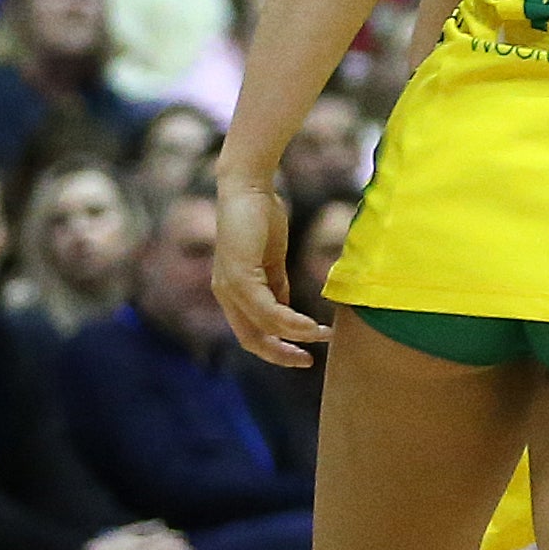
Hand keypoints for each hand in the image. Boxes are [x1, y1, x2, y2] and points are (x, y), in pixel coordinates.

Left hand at [212, 179, 324, 365]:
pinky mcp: (239, 276)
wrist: (249, 188)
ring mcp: (230, 287)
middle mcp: (226, 294)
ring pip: (263, 326)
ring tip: (323, 335)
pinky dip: (290, 321)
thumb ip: (277, 287)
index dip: (276, 348)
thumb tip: (288, 314)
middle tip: (308, 361)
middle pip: (250, 340)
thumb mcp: (272, 261)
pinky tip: (310, 324)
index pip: (251, 333)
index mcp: (233, 292)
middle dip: (280, 354)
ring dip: (295, 336)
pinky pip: (267, 310)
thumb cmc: (261, 218)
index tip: (304, 354)